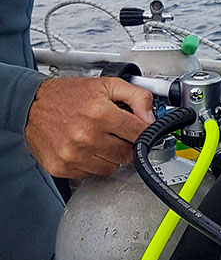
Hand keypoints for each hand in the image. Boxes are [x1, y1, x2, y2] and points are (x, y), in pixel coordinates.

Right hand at [24, 76, 153, 178]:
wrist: (30, 104)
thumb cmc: (67, 96)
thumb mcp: (107, 85)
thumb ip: (136, 97)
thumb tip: (152, 118)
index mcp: (100, 114)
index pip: (140, 133)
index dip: (144, 132)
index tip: (141, 132)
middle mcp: (86, 136)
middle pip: (128, 154)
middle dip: (125, 144)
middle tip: (114, 133)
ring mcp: (73, 154)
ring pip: (111, 168)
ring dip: (109, 156)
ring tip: (96, 140)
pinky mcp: (62, 167)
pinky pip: (91, 174)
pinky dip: (91, 164)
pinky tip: (83, 149)